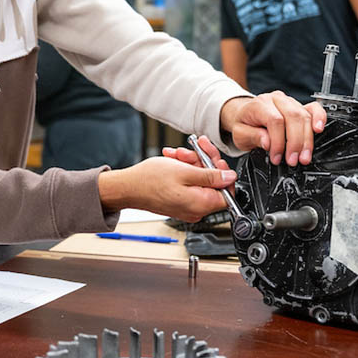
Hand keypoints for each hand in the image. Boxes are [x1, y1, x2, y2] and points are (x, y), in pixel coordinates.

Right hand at [98, 154, 236, 221]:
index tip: (215, 159)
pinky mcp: (180, 201)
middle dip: (204, 162)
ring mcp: (188, 206)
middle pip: (213, 183)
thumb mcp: (184, 171)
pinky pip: (189, 184)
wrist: (127, 187)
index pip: (228, 192)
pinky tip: (174, 160)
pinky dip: (184, 170)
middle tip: (195, 148)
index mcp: (201, 204)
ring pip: (200, 179)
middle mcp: (196, 209)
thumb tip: (230, 178)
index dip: (224, 172)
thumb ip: (211, 176)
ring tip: (178, 154)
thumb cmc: (149, 181)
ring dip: (191, 163)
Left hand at [219, 93, 325, 166]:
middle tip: (293, 160)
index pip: (275, 120)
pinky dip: (319, 118)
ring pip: (304, 116)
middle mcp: (277, 99)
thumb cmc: (244, 124)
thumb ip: (252, 137)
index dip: (278, 142)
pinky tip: (319, 129)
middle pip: (293, 117)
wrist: (245, 114)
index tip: (277, 157)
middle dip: (295, 143)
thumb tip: (268, 143)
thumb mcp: (240, 134)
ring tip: (304, 157)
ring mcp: (290, 101)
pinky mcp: (299, 106)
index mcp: (260, 104)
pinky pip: (313, 108)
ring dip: (307, 139)